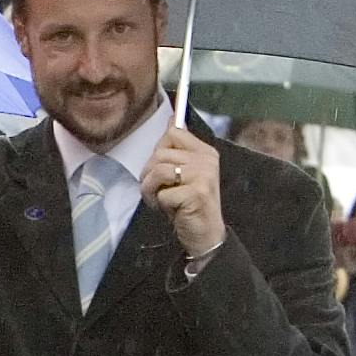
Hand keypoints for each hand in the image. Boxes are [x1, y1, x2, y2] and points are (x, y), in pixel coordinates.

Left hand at [141, 126, 225, 257]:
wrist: (206, 234)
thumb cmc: (189, 206)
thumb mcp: (184, 175)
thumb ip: (177, 151)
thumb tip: (170, 120)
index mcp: (205, 152)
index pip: (174, 133)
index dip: (158, 151)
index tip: (159, 168)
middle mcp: (206, 160)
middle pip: (160, 153)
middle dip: (149, 174)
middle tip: (155, 191)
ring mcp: (203, 176)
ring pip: (159, 170)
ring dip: (151, 189)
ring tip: (159, 200)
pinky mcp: (196, 193)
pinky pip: (163, 193)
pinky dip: (160, 204)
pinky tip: (170, 210)